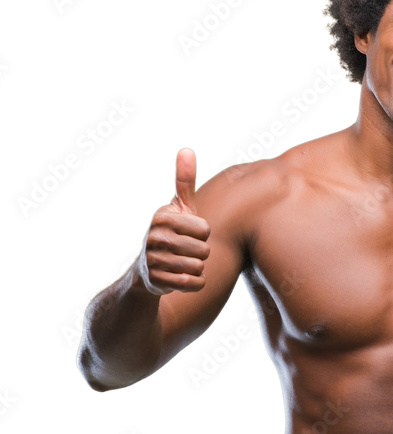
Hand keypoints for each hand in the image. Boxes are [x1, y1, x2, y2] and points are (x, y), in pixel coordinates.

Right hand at [137, 148, 210, 294]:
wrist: (146, 271)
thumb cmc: (171, 233)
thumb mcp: (178, 208)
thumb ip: (184, 181)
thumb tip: (187, 149)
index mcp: (162, 217)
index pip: (205, 230)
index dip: (202, 234)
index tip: (188, 234)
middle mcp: (154, 237)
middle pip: (204, 250)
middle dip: (201, 253)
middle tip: (185, 251)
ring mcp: (153, 260)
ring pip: (199, 268)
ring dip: (197, 269)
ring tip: (182, 264)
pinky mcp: (157, 282)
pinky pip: (194, 284)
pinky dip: (194, 284)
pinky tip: (181, 278)